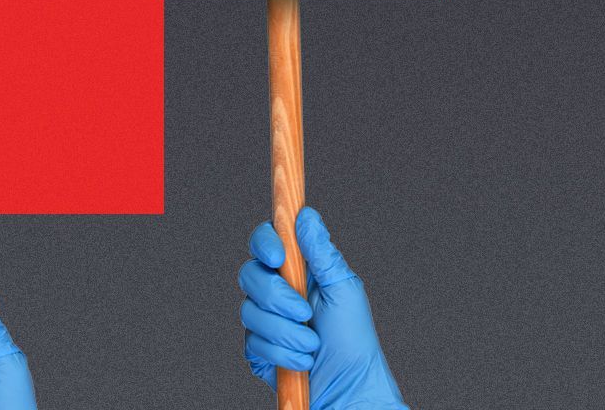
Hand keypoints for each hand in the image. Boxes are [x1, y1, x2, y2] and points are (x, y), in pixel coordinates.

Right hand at [240, 207, 406, 409]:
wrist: (348, 388)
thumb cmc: (354, 340)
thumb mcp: (343, 290)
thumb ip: (322, 253)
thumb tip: (306, 215)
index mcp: (297, 271)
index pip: (266, 242)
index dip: (264, 244)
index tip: (278, 258)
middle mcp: (277, 291)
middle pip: (250, 275)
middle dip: (277, 298)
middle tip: (305, 313)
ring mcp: (265, 320)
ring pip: (250, 312)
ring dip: (285, 332)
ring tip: (312, 345)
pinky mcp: (258, 349)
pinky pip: (253, 342)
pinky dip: (281, 354)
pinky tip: (302, 361)